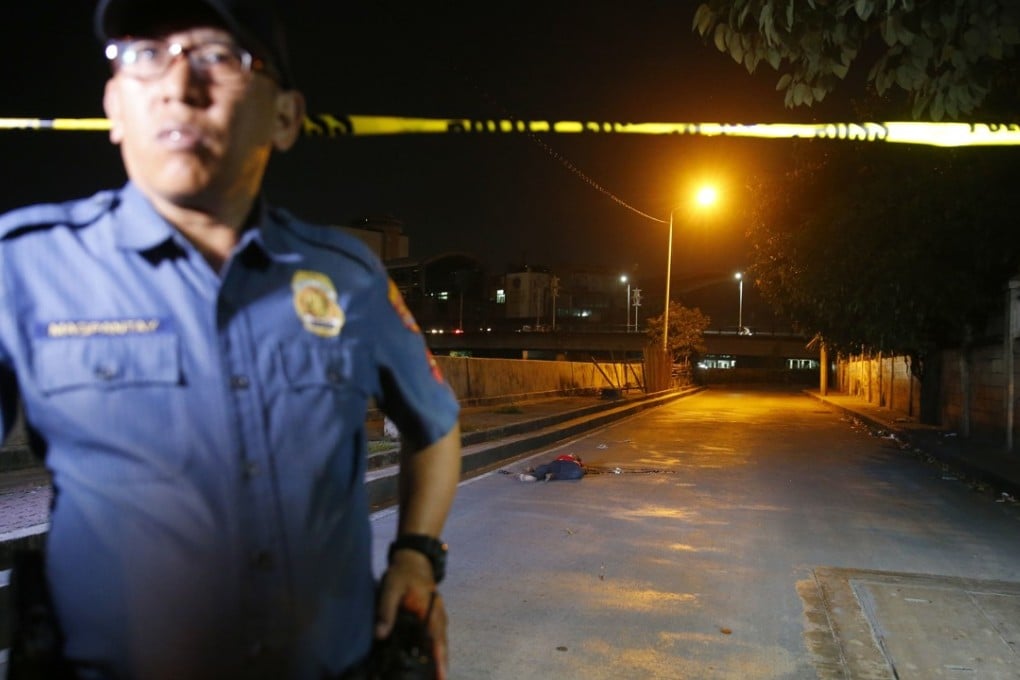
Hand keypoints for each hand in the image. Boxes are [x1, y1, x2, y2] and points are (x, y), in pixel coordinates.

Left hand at [376, 550, 448, 678]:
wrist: (414, 557)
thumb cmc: (403, 572)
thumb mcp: (391, 589)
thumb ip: (386, 611)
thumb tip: (380, 635)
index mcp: (430, 610)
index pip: (436, 638)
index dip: (438, 658)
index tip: (441, 674)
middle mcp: (438, 615)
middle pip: (442, 644)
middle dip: (441, 664)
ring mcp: (437, 615)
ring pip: (440, 641)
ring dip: (439, 658)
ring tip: (436, 676)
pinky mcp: (432, 615)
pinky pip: (436, 636)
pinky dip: (435, 649)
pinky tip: (428, 659)